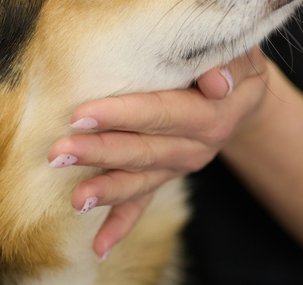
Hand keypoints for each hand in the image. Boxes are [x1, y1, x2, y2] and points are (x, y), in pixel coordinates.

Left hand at [47, 47, 271, 259]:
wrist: (244, 94)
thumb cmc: (233, 64)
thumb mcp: (242, 55)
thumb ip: (231, 64)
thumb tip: (215, 81)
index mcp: (211, 115)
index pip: (161, 113)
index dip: (122, 114)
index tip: (82, 114)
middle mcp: (196, 148)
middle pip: (143, 151)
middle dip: (99, 152)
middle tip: (59, 151)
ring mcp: (179, 166)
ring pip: (139, 180)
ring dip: (105, 190)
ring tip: (74, 199)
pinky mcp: (167, 175)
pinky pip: (144, 202)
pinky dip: (121, 223)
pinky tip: (99, 247)